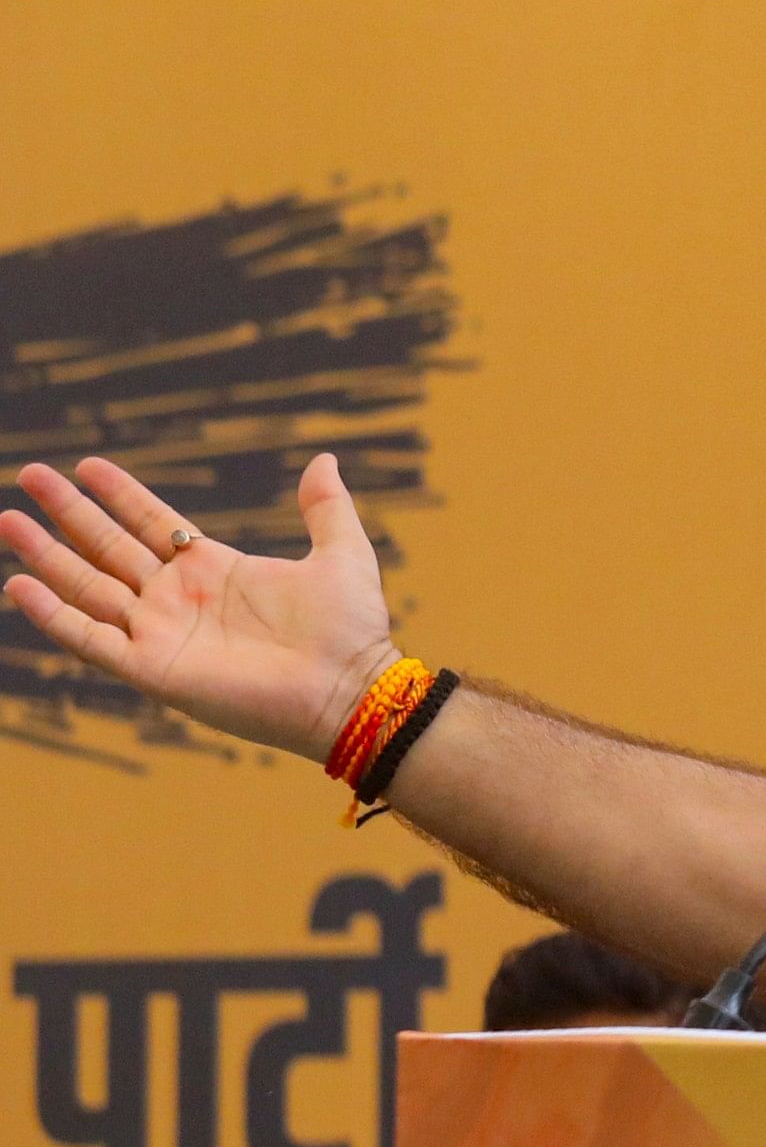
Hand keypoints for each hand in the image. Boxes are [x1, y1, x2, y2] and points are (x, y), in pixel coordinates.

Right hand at [3, 453, 403, 761]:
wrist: (351, 689)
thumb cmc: (350, 630)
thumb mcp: (342, 553)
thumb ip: (325, 507)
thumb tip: (325, 458)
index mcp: (213, 568)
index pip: (151, 523)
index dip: (119, 494)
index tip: (86, 464)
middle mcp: (177, 599)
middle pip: (107, 547)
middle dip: (68, 513)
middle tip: (28, 474)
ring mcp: (160, 632)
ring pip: (88, 586)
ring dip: (46, 556)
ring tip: (8, 520)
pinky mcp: (152, 668)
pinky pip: (90, 638)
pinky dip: (53, 615)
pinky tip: (19, 586)